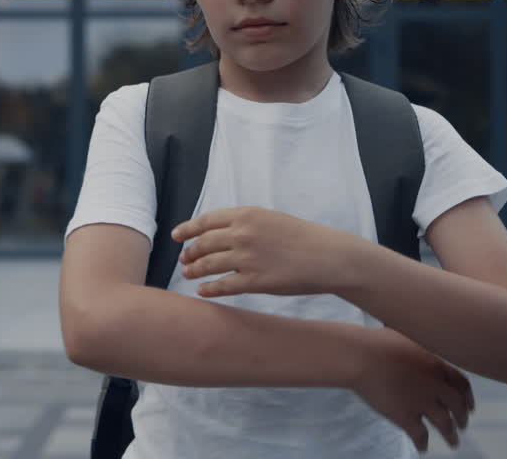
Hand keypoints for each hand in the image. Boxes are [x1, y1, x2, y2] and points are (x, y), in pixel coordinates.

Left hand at [171, 206, 364, 297]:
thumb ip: (245, 224)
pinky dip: (209, 288)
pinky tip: (203, 291)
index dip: (188, 229)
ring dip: (194, 270)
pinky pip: (223, 286)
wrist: (329, 256)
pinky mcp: (256, 281)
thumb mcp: (271, 219)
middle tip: (184, 260)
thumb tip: (218, 233)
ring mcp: (248, 258)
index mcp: (247, 214)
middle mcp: (243, 233)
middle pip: (203, 243)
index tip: (177, 236)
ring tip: (189, 274)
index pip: (206, 221)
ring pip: (208, 265)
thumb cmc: (302, 238)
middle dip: (190, 253)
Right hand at [349, 326, 474, 453]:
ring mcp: (421, 402)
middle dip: (462, 418)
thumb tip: (419, 347)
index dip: (468, 397)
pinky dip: (423, 443)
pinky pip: (420, 434)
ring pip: (445, 423)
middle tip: (463, 425)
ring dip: (451, 435)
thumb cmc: (378, 341)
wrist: (362, 355)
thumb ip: (420, 347)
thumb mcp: (409, 336)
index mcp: (437, 364)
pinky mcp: (405, 416)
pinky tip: (423, 448)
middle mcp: (435, 384)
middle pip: (457, 406)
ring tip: (453, 443)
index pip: (462, 384)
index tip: (470, 406)